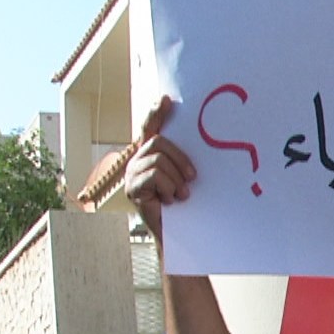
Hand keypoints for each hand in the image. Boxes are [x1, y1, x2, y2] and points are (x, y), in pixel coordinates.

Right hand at [123, 95, 196, 240]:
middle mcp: (137, 160)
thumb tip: (202, 137)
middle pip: (158, 141)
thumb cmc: (183, 204)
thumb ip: (183, 159)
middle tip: (193, 177)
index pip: (150, 127)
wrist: (176, 233)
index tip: (166, 100)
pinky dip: (168, 188)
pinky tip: (170, 200)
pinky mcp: (131, 188)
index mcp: (150, 155)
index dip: (156, 113)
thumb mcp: (184, 176)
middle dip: (180, 158)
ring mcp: (132, 174)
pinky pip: (154, 176)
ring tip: (181, 195)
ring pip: (158, 160)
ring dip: (176, 179)